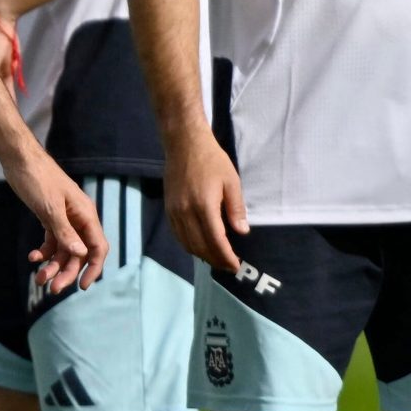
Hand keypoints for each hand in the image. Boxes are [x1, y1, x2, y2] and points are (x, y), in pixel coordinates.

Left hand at [4, 152, 106, 295]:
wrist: (18, 158)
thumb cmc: (37, 179)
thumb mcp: (50, 207)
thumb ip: (64, 231)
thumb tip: (80, 254)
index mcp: (85, 214)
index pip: (97, 247)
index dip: (93, 269)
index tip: (81, 287)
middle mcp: (78, 219)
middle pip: (79, 253)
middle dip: (66, 272)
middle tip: (51, 289)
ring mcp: (64, 219)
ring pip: (64, 250)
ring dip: (53, 266)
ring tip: (38, 279)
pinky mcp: (50, 218)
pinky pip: (52, 241)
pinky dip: (44, 252)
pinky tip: (32, 258)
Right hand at [165, 135, 247, 271]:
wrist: (184, 145)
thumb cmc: (212, 160)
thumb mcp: (231, 181)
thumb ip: (236, 208)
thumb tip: (242, 232)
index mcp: (204, 205)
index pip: (215, 240)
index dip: (226, 256)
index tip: (235, 266)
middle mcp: (186, 213)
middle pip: (200, 246)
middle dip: (215, 260)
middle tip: (228, 266)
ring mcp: (174, 213)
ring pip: (187, 244)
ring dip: (202, 255)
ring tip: (216, 259)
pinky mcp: (168, 211)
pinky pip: (178, 236)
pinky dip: (189, 246)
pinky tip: (200, 247)